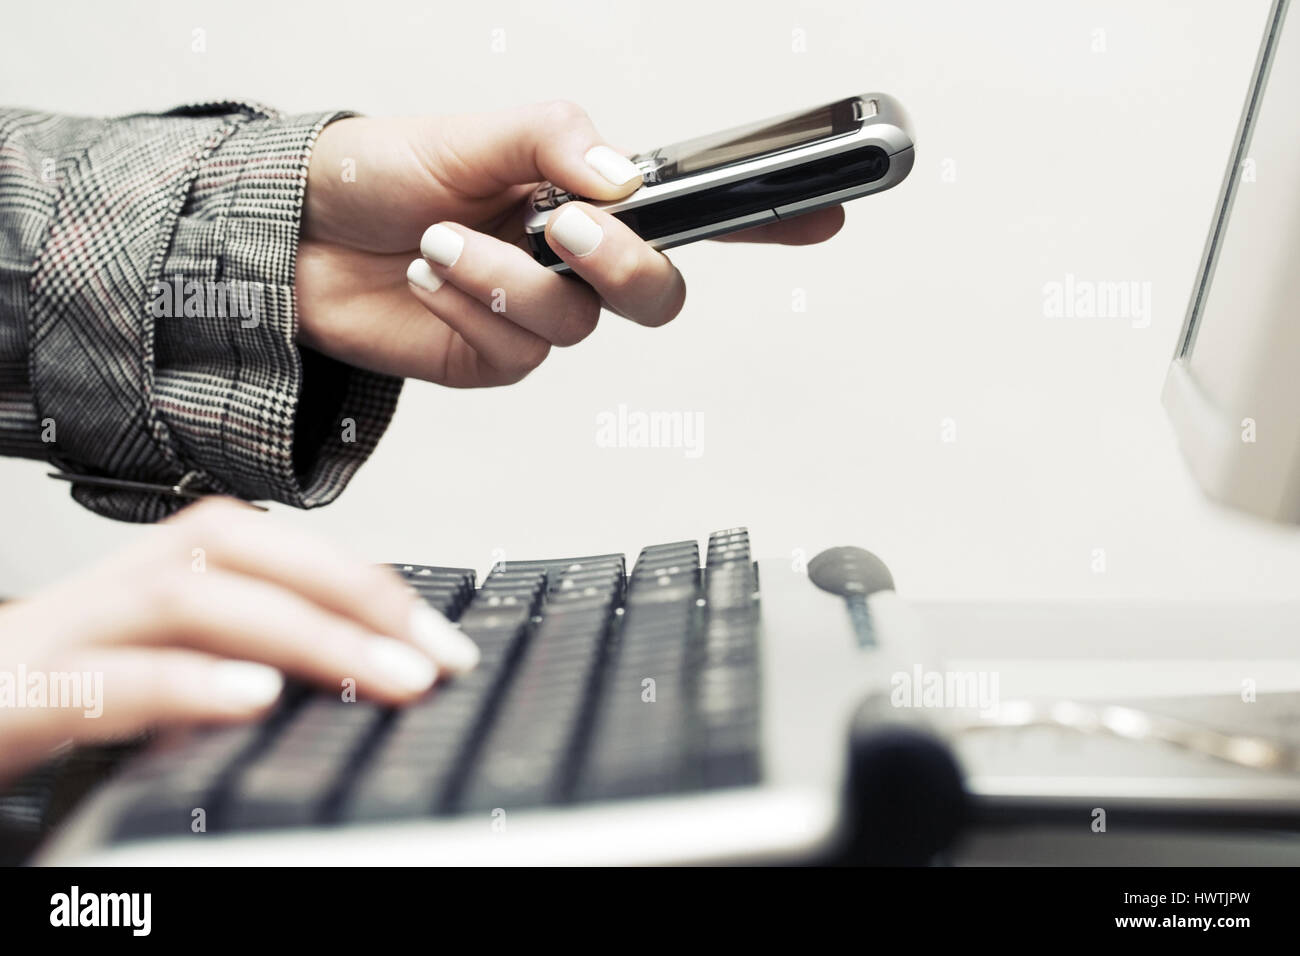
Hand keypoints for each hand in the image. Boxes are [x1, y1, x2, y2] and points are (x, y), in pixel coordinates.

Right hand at [0, 498, 477, 781]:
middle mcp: (110, 593)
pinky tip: (254, 698)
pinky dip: (185, 685)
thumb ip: (236, 668)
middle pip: (233, 550)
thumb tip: (353, 678)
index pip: (267, 549)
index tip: (441, 639)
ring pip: (185, 599)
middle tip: (435, 656)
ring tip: (384, 676)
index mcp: (149, 582)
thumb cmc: (47, 706)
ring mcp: (60, 638)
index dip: (361, 583)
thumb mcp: (159, 681)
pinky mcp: (16, 696)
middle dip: (349, 595)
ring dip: (301, 635)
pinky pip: (101, 679)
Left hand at [296, 101, 844, 386]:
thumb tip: (621, 179)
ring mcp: (540, 315)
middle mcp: (576, 262)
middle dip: (621, 265)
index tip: (829, 209)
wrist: (296, 234)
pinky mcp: (497, 357)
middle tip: (564, 227)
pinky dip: (468, 304)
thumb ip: (555, 140)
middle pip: (660, 294)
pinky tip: (426, 272)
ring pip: (578, 323)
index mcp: (588, 197)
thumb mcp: (473, 131)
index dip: (769, 217)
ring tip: (442, 239)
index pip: (698, 213)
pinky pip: (516, 348)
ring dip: (507, 278)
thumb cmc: (383, 174)